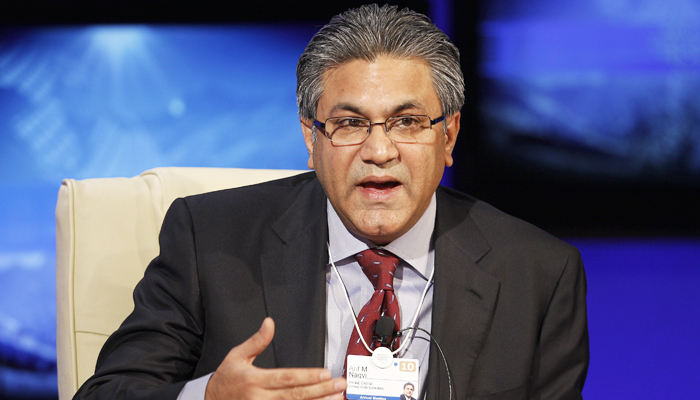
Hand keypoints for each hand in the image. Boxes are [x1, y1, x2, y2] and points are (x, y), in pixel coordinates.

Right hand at [205, 317, 346, 399]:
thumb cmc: (225, 380)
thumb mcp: (236, 356)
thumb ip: (256, 341)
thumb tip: (269, 323)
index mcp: (254, 380)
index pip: (286, 378)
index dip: (307, 376)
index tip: (325, 373)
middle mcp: (260, 398)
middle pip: (295, 395)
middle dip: (320, 390)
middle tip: (339, 385)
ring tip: (336, 398)